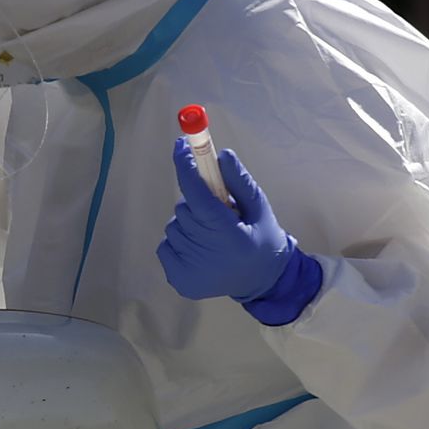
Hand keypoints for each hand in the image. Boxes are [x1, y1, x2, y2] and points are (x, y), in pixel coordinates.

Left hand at [156, 137, 299, 303]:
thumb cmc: (262, 239)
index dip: (186, 168)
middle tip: (218, 213)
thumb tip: (222, 155)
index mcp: (228, 235)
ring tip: (212, 235)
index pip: (197, 195)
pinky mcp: (177, 279)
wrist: (262, 282)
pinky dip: (180, 242)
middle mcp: (205, 254)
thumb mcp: (259, 208)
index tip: (181, 147)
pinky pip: (166, 245)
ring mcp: (188, 270)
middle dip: (197, 204)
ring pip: (174, 226)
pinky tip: (201, 250)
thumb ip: (239, 181)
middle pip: (184, 209)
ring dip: (189, 224)